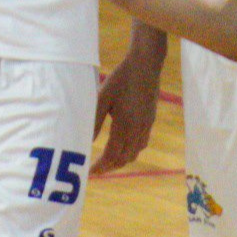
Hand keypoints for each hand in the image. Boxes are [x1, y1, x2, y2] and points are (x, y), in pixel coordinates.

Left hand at [90, 42, 162, 174]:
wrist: (146, 65)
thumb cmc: (121, 79)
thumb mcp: (102, 97)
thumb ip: (94, 120)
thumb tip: (86, 142)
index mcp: (125, 125)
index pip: (112, 155)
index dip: (101, 166)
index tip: (90, 172)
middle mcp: (138, 129)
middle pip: (124, 158)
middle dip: (110, 167)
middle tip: (96, 169)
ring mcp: (146, 126)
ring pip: (134, 153)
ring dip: (120, 160)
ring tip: (107, 161)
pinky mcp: (150, 120)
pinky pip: (141, 144)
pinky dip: (131, 151)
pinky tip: (123, 146)